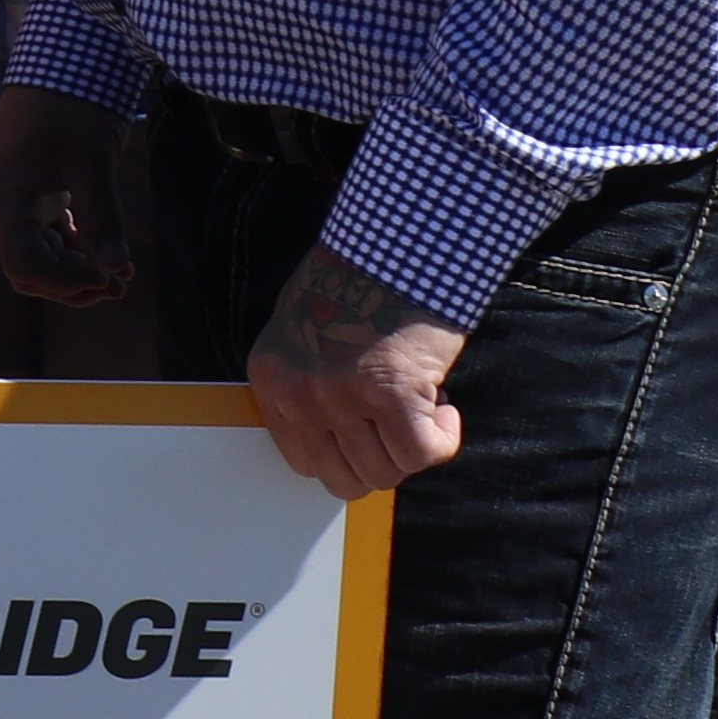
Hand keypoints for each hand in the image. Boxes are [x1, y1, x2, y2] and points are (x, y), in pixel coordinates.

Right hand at [0, 86, 132, 306]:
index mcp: (5, 196)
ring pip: (40, 257)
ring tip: (120, 277)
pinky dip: (77, 253)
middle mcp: (2, 205)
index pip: (24, 264)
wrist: (60, 57)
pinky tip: (109, 259)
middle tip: (119, 286)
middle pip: (28, 269)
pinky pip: (49, 238)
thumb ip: (101, 216)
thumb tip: (116, 269)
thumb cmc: (70, 102)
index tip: (108, 277)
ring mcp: (16, 201)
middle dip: (72, 285)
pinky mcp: (35, 194)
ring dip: (77, 272)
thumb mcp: (92, 159)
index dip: (65, 282)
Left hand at [244, 238, 463, 497]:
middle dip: (380, 459)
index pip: (302, 460)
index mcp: (273, 378)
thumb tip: (343, 435)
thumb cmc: (360, 279)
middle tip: (400, 422)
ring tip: (423, 400)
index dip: (347, 452)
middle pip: (342, 477)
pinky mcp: (393, 393)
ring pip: (384, 471)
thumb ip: (312, 382)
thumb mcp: (308, 330)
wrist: (396, 241)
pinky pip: (421, 454)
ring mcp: (342, 397)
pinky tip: (445, 407)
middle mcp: (300, 394)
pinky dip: (442, 439)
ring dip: (412, 445)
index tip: (371, 427)